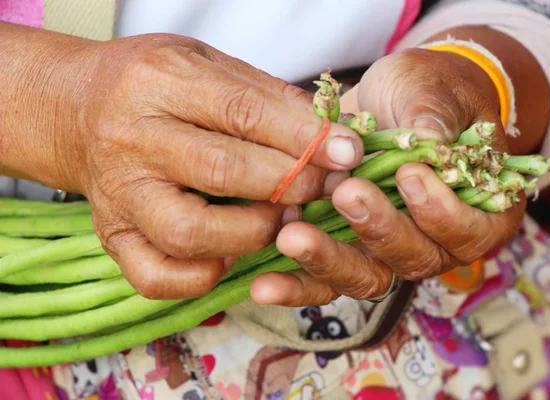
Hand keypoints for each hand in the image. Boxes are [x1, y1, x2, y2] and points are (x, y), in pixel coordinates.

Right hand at [0, 26, 363, 298]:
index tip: (347, 152)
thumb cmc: (157, 85)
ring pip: (191, 234)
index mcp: (158, 82)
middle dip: (289, 185)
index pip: (243, 113)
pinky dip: (205, 276)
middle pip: (222, 173)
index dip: (303, 137)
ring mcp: (119, 195)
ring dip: (253, 233)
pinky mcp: (113, 237)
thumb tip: (331, 137)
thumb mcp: (208, 63)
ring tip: (280, 219)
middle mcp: (131, 140)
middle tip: (323, 188)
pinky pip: (159, 277)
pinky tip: (229, 253)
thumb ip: (268, 96)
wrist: (81, 109)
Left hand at [250, 48, 525, 305]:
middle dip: (378, 229)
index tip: (409, 175)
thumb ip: (434, 112)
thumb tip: (428, 141)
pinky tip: (264, 283)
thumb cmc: (425, 93)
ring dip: (328, 260)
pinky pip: (323, 280)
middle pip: (413, 258)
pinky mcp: (345, 249)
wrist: (391, 101)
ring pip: (365, 276)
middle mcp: (435, 241)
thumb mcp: (431, 88)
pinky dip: (295, 284)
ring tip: (291, 236)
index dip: (442, 212)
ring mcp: (387, 251)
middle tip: (344, 193)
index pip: (471, 230)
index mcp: (478, 208)